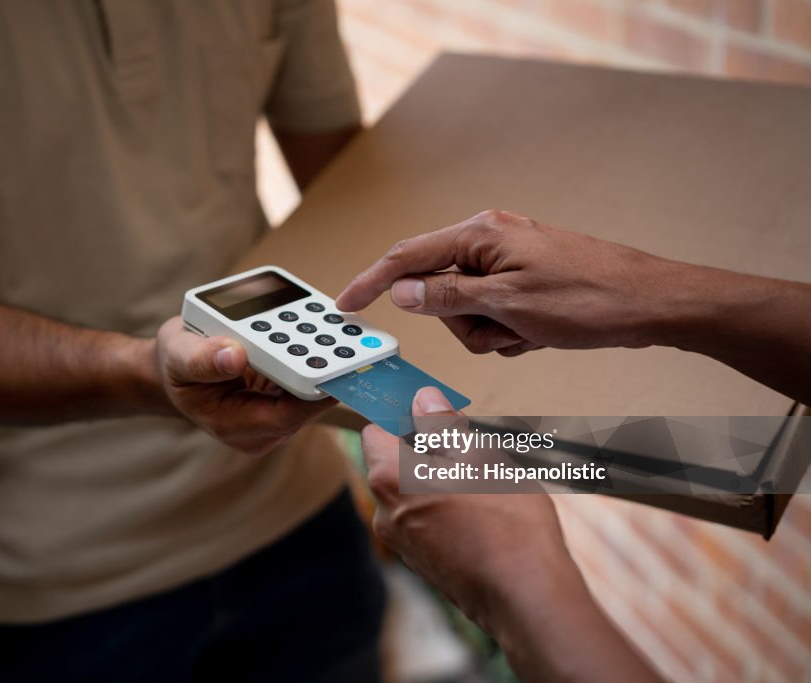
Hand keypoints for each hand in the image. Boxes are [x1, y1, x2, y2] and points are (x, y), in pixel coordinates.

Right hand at [155, 317, 333, 455]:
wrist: (178, 368)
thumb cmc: (176, 364)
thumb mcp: (178, 355)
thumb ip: (202, 358)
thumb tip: (234, 355)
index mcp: (233, 425)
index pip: (285, 416)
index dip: (311, 394)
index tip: (333, 367)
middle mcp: (260, 428)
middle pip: (305, 404)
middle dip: (326, 373)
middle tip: (353, 344)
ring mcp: (274, 414)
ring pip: (311, 390)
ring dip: (327, 362)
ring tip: (348, 333)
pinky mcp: (284, 397)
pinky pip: (307, 378)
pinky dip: (317, 356)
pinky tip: (330, 330)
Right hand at [336, 210, 682, 355]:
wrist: (653, 304)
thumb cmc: (588, 298)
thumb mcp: (508, 305)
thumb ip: (446, 299)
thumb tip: (401, 293)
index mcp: (480, 234)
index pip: (407, 257)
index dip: (371, 282)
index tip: (345, 306)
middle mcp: (490, 241)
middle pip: (438, 292)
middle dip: (463, 324)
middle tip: (504, 331)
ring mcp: (509, 263)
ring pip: (466, 312)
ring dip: (491, 333)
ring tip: (529, 333)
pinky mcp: (525, 283)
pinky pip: (494, 316)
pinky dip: (510, 334)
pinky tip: (540, 334)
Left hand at [362, 386, 573, 628]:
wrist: (524, 594)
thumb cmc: (505, 521)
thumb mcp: (478, 455)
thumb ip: (443, 425)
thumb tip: (424, 400)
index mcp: (389, 478)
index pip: (375, 431)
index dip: (402, 416)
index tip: (430, 412)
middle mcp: (385, 512)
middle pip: (394, 463)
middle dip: (426, 450)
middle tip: (468, 446)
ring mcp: (403, 542)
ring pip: (414, 494)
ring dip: (439, 480)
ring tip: (483, 481)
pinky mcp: (424, 562)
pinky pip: (426, 521)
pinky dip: (445, 509)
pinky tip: (483, 513)